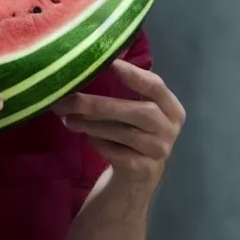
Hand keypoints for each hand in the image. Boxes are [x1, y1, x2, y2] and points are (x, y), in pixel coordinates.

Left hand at [51, 59, 184, 185]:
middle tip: (69, 100)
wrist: (139, 178)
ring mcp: (158, 151)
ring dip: (91, 124)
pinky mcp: (142, 170)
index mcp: (172, 108)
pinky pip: (115, 152)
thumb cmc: (135, 133)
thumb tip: (94, 61)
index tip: (108, 62)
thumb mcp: (139, 111)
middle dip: (99, 105)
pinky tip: (86, 136)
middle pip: (138, 111)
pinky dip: (98, 143)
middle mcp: (169, 129)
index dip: (133, 73)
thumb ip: (128, 89)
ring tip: (67, 117)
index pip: (155, 86)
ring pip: (123, 133)